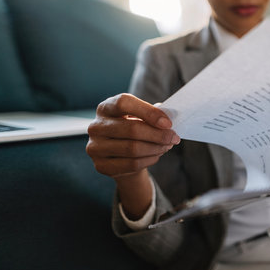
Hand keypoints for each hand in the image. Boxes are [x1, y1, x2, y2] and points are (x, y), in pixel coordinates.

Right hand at [86, 93, 180, 218]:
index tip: (168, 123)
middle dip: (158, 134)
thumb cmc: (134, 128)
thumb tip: (169, 119)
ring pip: (133, 149)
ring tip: (167, 145)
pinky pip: (132, 164)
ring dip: (156, 148)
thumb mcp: (141, 117)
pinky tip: (157, 155)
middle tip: (174, 137)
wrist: (121, 154)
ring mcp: (95, 147)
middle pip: (131, 129)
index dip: (148, 112)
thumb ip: (153, 114)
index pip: (124, 103)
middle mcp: (96, 126)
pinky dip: (150, 160)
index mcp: (105, 108)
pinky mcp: (101, 166)